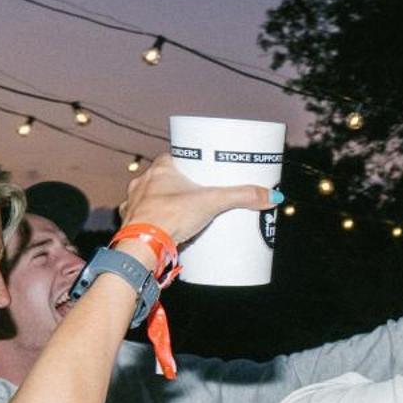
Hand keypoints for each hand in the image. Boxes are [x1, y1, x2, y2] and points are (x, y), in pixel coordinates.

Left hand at [119, 156, 278, 246]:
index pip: (174, 157)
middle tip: (199, 193)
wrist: (143, 245)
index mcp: (160, 170)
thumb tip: (271, 195)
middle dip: (181, 186)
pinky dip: (154, 222)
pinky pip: (144, 218)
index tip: (201, 168)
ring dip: (165, 203)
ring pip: (151, 198)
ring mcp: (134, 203)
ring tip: (184, 213)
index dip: (187, 162)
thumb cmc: (169, 217)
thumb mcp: (213, 202)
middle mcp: (143, 183)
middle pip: (165, 178)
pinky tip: (166, 228)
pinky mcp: (131, 223)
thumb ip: (242, 197)